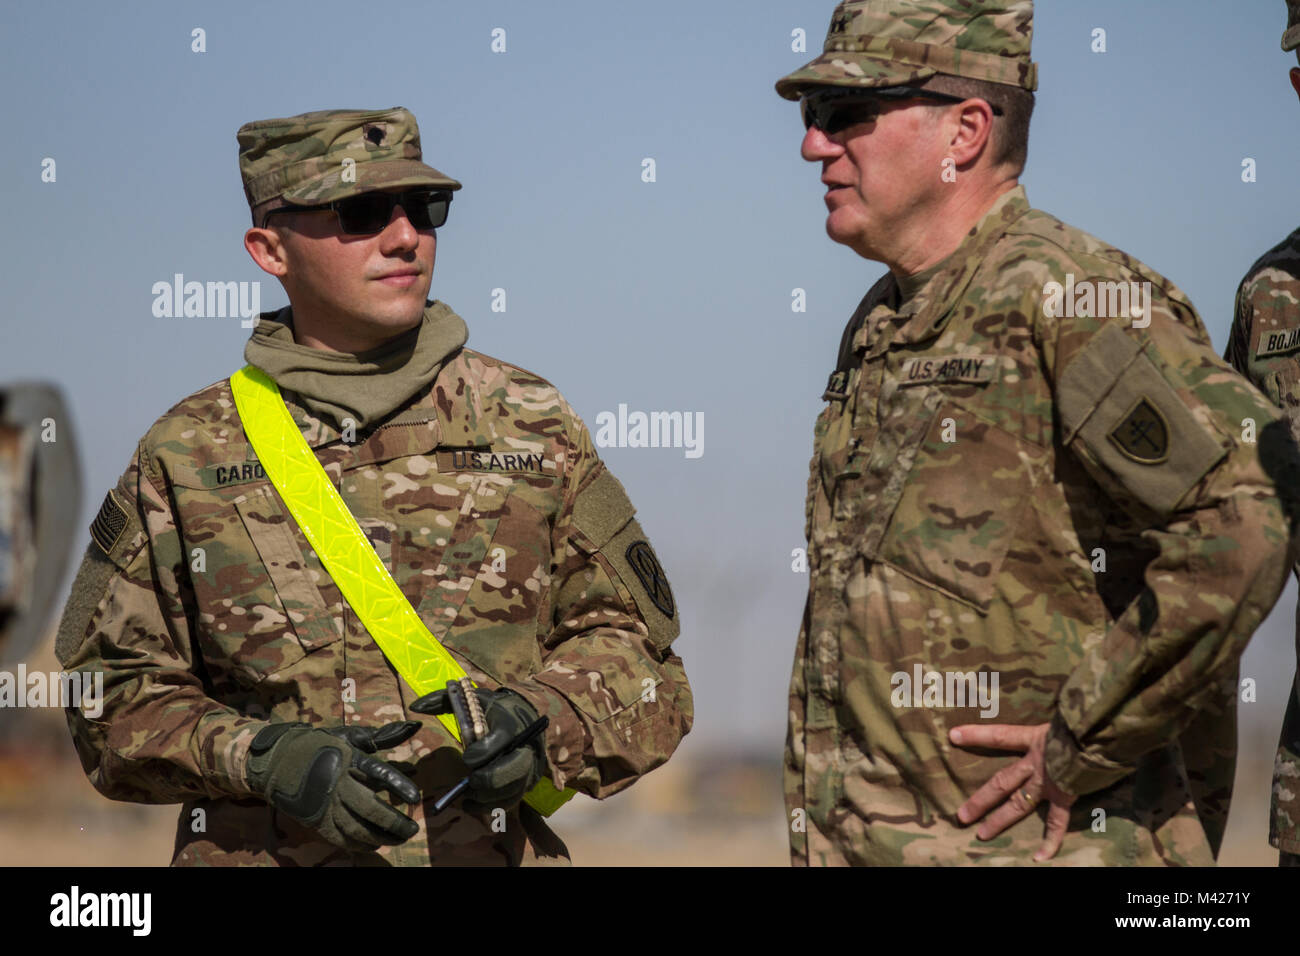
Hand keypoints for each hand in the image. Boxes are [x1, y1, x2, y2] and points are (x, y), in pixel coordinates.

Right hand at [245, 721, 421, 850]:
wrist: (280, 759)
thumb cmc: (324, 745)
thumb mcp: (352, 736)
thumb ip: (385, 736)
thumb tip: (414, 727)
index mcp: (350, 759)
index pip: (379, 773)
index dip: (398, 785)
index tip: (416, 797)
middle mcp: (339, 783)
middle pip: (370, 809)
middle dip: (394, 823)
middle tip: (412, 829)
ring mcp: (326, 805)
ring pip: (357, 829)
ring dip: (381, 838)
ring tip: (400, 839)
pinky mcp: (317, 820)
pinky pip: (341, 839)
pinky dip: (360, 845)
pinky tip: (375, 845)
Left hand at [411, 686, 545, 812]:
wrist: (524, 717)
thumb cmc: (492, 709)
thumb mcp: (471, 698)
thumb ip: (443, 700)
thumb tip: (416, 707)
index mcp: (509, 723)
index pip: (501, 739)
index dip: (483, 752)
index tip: (466, 757)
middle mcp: (524, 746)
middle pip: (514, 768)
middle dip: (488, 779)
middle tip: (470, 780)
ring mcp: (527, 766)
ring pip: (512, 789)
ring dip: (488, 796)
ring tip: (467, 795)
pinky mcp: (525, 782)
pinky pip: (511, 801)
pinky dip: (490, 806)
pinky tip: (471, 803)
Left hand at [948, 722, 1076, 861]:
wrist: (1105, 736)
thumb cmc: (1088, 720)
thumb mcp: (1065, 715)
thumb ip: (1057, 719)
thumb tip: (1062, 711)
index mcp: (1034, 738)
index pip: (999, 736)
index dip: (976, 736)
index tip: (953, 735)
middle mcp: (1035, 763)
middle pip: (1000, 783)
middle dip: (980, 800)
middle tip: (961, 816)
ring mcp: (1048, 782)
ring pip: (1018, 805)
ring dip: (999, 820)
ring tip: (982, 834)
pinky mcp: (1066, 796)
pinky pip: (1056, 823)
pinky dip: (1050, 841)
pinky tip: (1039, 857)